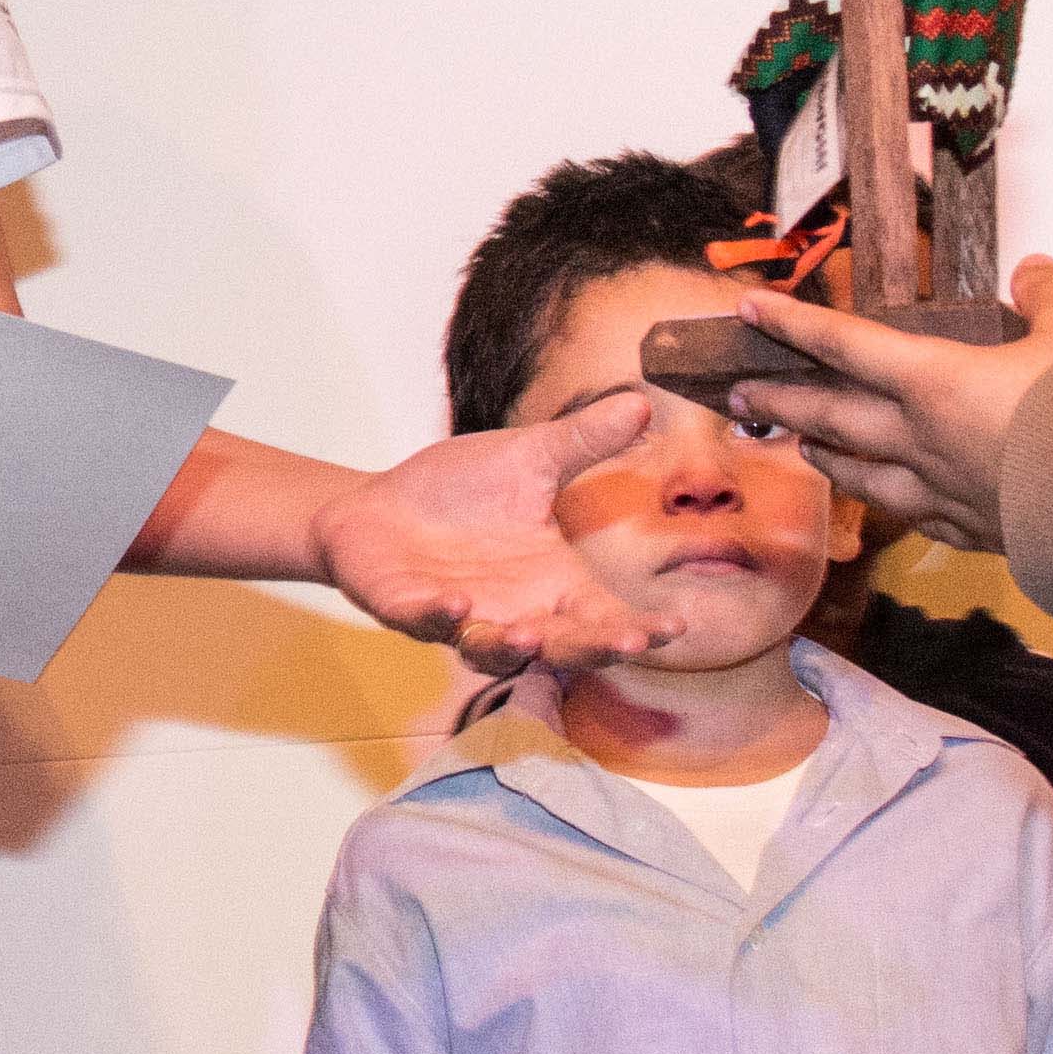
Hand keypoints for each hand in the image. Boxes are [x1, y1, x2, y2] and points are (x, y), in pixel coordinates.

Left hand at [313, 396, 678, 670]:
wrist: (379, 503)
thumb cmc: (460, 490)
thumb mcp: (529, 458)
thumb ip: (584, 440)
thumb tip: (642, 402)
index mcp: (551, 580)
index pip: (604, 614)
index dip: (637, 627)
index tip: (673, 628)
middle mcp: (513, 610)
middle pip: (561, 647)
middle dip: (590, 649)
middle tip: (623, 644)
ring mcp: (460, 617)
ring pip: (492, 651)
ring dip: (511, 648)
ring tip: (530, 636)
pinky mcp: (406, 610)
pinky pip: (425, 623)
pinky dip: (439, 619)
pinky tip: (456, 605)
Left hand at [730, 260, 1052, 551]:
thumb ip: (1049, 295)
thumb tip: (1035, 269)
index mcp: (938, 382)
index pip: (846, 345)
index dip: (794, 324)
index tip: (750, 310)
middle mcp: (924, 441)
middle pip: (832, 419)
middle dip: (780, 403)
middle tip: (737, 397)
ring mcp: (944, 493)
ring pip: (863, 477)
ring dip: (826, 459)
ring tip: (802, 449)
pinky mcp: (975, 531)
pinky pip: (918, 516)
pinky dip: (894, 503)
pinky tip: (892, 503)